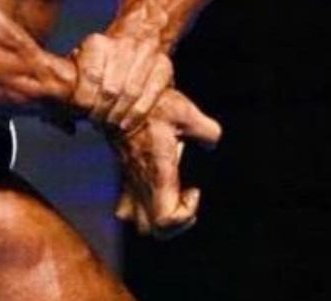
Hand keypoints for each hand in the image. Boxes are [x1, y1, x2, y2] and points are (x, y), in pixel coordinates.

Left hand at [70, 32, 172, 129]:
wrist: (131, 46)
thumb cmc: (96, 66)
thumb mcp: (77, 69)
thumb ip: (67, 90)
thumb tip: (58, 121)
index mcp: (97, 42)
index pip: (91, 76)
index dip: (84, 101)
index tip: (80, 114)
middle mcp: (123, 44)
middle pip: (111, 89)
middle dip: (102, 112)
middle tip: (96, 123)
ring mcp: (146, 53)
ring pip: (131, 94)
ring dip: (118, 116)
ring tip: (109, 126)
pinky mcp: (163, 65)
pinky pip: (150, 97)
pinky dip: (136, 116)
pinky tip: (125, 126)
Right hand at [107, 89, 221, 238]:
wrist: (119, 99)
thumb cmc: (151, 107)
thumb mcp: (188, 114)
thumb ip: (208, 132)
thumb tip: (211, 144)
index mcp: (157, 173)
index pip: (165, 219)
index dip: (186, 214)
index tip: (194, 190)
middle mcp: (141, 183)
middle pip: (151, 230)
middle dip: (174, 221)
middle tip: (185, 198)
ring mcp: (129, 182)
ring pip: (135, 222)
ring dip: (156, 216)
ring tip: (171, 196)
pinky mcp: (124, 176)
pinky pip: (126, 207)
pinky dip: (142, 207)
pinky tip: (156, 188)